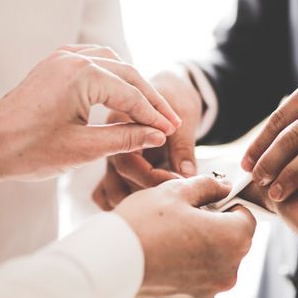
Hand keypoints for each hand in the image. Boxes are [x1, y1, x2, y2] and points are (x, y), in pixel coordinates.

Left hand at [0, 45, 180, 185]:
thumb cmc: (30, 150)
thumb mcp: (84, 148)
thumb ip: (125, 138)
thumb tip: (157, 135)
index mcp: (82, 75)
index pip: (131, 96)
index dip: (154, 117)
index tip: (171, 132)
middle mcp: (74, 58)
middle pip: (128, 75)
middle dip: (150, 100)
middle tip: (170, 121)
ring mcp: (62, 57)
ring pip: (113, 64)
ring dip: (133, 85)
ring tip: (150, 108)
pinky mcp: (55, 64)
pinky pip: (94, 61)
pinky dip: (113, 74)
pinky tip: (122, 89)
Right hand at [93, 64, 202, 209]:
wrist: (173, 87)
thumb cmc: (176, 95)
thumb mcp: (183, 117)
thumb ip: (182, 147)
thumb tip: (187, 175)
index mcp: (119, 122)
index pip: (128, 161)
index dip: (153, 178)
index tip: (178, 186)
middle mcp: (111, 141)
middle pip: (116, 179)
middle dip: (144, 194)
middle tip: (173, 202)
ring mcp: (113, 155)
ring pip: (111, 188)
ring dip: (132, 202)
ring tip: (160, 209)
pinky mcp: (120, 166)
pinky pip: (111, 189)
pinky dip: (124, 200)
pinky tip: (146, 208)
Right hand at [115, 175, 255, 297]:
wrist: (108, 265)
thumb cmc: (143, 225)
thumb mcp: (176, 191)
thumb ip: (207, 186)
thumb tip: (223, 187)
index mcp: (233, 240)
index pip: (246, 217)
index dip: (227, 205)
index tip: (206, 202)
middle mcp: (228, 271)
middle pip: (231, 241)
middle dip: (213, 227)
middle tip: (181, 216)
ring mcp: (208, 291)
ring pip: (212, 261)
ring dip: (199, 248)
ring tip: (168, 237)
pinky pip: (195, 279)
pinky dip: (185, 267)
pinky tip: (162, 255)